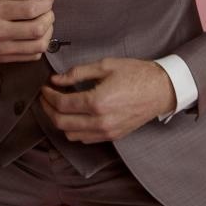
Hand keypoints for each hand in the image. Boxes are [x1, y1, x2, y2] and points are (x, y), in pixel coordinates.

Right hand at [0, 0, 54, 62]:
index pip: (30, 10)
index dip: (46, 4)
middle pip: (37, 29)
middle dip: (49, 18)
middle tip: (48, 11)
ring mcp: (1, 49)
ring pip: (38, 46)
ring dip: (48, 34)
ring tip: (45, 24)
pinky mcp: (3, 59)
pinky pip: (32, 57)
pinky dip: (40, 46)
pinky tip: (37, 36)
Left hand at [39, 57, 176, 142]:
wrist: (161, 89)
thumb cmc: (136, 74)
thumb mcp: (105, 65)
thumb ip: (77, 73)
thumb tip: (56, 79)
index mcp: (98, 101)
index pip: (62, 104)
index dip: (48, 96)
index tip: (44, 88)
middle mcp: (101, 121)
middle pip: (62, 122)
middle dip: (48, 109)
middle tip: (45, 97)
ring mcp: (107, 132)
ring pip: (71, 134)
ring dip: (60, 121)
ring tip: (58, 106)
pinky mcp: (113, 136)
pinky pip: (85, 139)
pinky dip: (74, 129)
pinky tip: (73, 115)